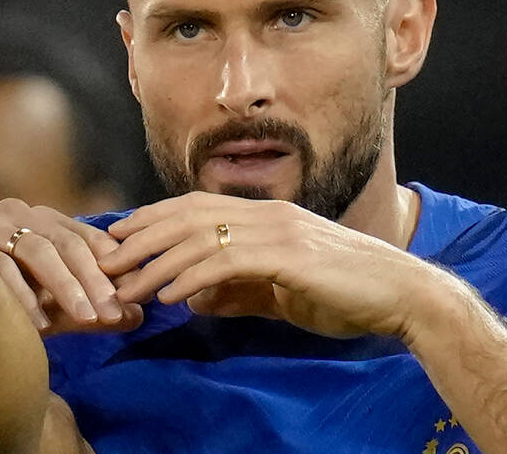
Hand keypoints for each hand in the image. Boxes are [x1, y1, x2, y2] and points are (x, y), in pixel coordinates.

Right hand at [0, 198, 143, 337]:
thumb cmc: (9, 300)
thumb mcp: (56, 305)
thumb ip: (93, 308)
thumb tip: (138, 317)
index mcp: (44, 220)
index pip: (85, 236)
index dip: (110, 265)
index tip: (131, 296)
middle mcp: (20, 214)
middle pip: (67, 243)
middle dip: (94, 280)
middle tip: (113, 314)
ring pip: (38, 250)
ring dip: (65, 286)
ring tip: (86, 318)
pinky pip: (0, 268)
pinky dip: (23, 297)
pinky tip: (39, 324)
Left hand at [99, 192, 439, 339]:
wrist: (402, 296)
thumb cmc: (344, 293)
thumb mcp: (281, 292)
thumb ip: (239, 292)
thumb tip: (196, 299)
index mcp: (264, 216)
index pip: (194, 207)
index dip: (152, 219)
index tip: (118, 239)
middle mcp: (266, 213)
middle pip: (187, 216)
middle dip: (141, 238)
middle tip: (104, 261)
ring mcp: (278, 230)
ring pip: (199, 238)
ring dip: (155, 263)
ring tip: (124, 286)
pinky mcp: (288, 255)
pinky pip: (227, 261)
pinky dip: (192, 276)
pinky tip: (169, 295)